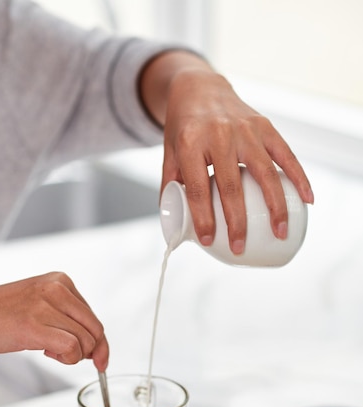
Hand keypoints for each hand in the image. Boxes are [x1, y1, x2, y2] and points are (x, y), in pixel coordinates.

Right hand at [0, 272, 108, 370]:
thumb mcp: (39, 305)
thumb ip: (66, 317)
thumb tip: (95, 345)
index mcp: (60, 280)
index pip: (94, 317)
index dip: (98, 343)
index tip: (98, 359)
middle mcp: (56, 288)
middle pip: (95, 330)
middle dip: (90, 352)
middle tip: (67, 357)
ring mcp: (44, 306)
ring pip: (85, 341)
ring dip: (73, 356)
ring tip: (48, 351)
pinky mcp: (33, 325)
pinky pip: (72, 348)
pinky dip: (66, 358)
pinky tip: (46, 353)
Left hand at [140, 51, 313, 253]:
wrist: (200, 87)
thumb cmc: (184, 127)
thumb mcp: (169, 154)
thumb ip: (171, 186)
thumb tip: (175, 224)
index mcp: (191, 142)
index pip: (199, 188)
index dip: (204, 218)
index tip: (208, 240)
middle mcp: (219, 134)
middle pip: (232, 187)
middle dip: (237, 222)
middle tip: (239, 247)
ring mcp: (245, 129)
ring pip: (265, 173)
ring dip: (275, 206)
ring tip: (280, 232)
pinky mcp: (265, 126)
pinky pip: (286, 155)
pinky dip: (299, 178)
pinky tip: (308, 199)